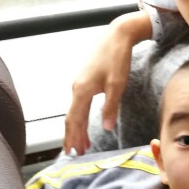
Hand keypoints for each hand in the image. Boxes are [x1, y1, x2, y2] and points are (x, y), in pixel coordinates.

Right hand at [63, 11, 151, 153]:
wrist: (117, 35)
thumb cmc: (117, 58)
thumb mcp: (117, 85)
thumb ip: (110, 107)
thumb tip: (106, 128)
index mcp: (82, 91)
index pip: (74, 120)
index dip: (72, 137)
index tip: (71, 152)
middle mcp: (76, 88)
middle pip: (71, 117)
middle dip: (73, 136)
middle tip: (75, 153)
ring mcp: (79, 83)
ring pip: (76, 110)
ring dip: (78, 127)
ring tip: (82, 143)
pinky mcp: (85, 79)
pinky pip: (80, 102)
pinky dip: (81, 115)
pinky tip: (85, 121)